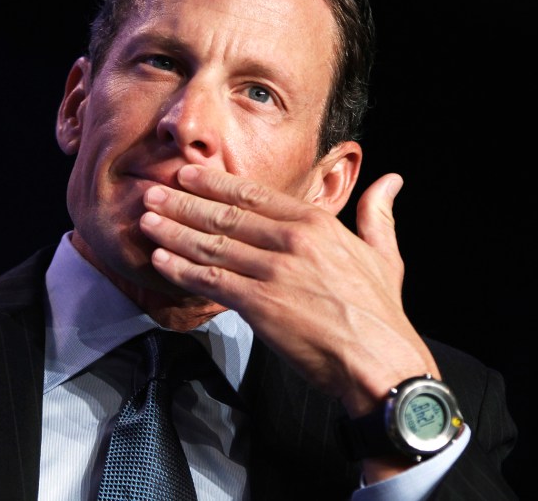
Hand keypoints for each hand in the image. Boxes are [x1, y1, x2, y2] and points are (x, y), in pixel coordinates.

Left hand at [138, 164, 437, 417]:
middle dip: (183, 202)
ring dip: (174, 231)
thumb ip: (378, 214)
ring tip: (146, 219)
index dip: (215, 183)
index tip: (188, 174)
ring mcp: (273, 272)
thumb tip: (391, 181)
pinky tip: (160, 259)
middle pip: (225, 215)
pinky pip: (211, 281)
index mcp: (317, 224)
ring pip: (212, 245)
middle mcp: (291, 241)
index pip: (254, 195)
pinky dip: (181, 269)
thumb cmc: (379, 313)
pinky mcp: (260, 304)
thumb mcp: (385, 254)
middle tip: (152, 191)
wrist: (379, 362)